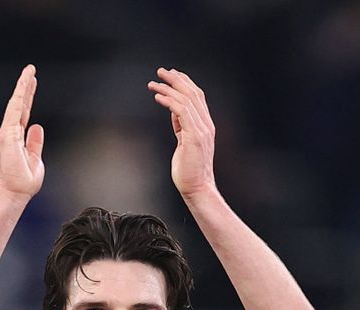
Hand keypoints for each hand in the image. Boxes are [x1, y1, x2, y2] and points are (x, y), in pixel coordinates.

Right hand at [0, 64, 44, 199]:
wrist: (15, 192)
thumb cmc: (24, 181)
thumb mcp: (35, 158)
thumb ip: (34, 142)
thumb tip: (37, 126)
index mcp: (16, 137)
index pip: (23, 112)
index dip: (28, 97)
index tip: (32, 82)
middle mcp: (10, 132)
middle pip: (19, 105)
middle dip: (25, 87)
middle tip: (31, 70)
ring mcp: (7, 132)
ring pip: (16, 104)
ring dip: (23, 87)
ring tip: (29, 71)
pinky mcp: (7, 134)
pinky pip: (15, 111)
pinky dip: (19, 97)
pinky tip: (24, 84)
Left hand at [148, 67, 217, 200]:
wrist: (197, 188)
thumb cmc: (189, 170)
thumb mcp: (184, 142)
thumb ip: (181, 126)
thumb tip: (173, 111)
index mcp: (205, 125)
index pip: (197, 96)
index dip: (185, 82)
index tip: (171, 74)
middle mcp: (206, 124)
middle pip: (193, 93)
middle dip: (176, 79)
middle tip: (160, 71)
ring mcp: (202, 130)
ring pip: (186, 100)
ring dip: (168, 89)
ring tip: (154, 84)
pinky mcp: (194, 137)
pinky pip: (181, 112)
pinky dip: (169, 102)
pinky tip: (158, 97)